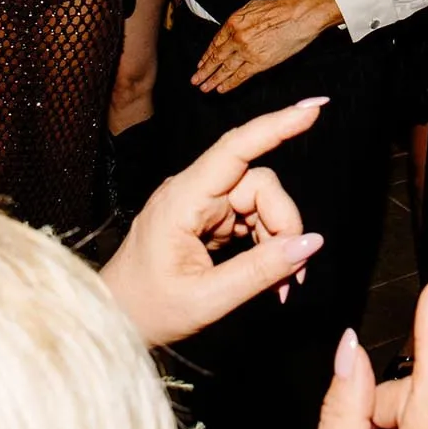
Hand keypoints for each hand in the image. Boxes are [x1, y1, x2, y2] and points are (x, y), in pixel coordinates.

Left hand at [100, 102, 327, 346]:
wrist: (115, 319)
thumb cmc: (147, 309)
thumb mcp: (206, 299)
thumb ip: (260, 270)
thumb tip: (310, 244)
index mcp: (182, 200)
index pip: (235, 148)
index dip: (276, 126)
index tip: (313, 109)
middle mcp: (192, 192)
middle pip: (258, 184)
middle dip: (284, 224)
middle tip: (292, 275)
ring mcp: (201, 204)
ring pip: (260, 202)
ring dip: (278, 240)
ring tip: (281, 285)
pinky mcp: (208, 218)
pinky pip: (251, 218)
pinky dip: (266, 246)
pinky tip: (270, 278)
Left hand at [192, 0, 341, 92]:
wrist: (299, 16)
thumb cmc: (281, 9)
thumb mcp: (252, 7)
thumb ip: (239, 20)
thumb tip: (231, 30)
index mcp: (234, 23)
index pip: (215, 43)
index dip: (207, 55)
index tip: (201, 63)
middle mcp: (237, 38)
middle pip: (216, 57)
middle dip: (204, 71)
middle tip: (195, 80)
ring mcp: (247, 51)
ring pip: (225, 68)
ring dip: (213, 80)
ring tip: (204, 87)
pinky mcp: (259, 63)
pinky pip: (240, 76)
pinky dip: (230, 83)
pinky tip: (221, 88)